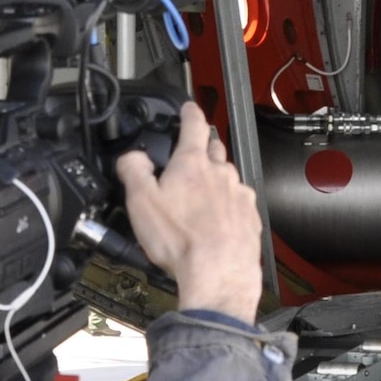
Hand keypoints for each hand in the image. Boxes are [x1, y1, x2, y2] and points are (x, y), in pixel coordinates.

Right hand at [116, 102, 262, 323]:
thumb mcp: (141, 201)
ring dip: (216, 178)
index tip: (189, 107)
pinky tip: (218, 220)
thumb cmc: (181, 241)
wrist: (218, 274)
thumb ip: (133, 170)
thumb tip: (131, 156)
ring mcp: (239, 195)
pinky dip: (229, 204)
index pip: (194, 125)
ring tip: (201, 194)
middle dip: (204, 147)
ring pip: (228, 176)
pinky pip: (239, 202)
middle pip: (214, 149)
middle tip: (193, 153)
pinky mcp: (250, 217)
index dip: (190, 112)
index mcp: (192, 164)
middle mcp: (220, 173)